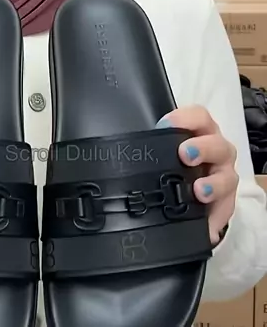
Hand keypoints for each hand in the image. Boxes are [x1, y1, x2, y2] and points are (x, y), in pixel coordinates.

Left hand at [157, 105, 237, 244]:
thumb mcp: (163, 150)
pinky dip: (216, 217)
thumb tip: (118, 152)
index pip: (198, 116)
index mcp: (200, 132)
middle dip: (202, 148)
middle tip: (185, 155)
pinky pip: (226, 209)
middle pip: (217, 145)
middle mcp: (216, 151)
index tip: (166, 126)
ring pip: (227, 176)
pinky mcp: (226, 202)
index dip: (185, 118)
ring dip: (214, 183)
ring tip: (199, 192)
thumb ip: (152, 146)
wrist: (189, 192)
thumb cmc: (174, 162)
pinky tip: (206, 228)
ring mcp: (223, 176)